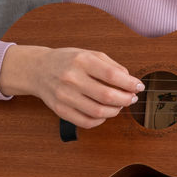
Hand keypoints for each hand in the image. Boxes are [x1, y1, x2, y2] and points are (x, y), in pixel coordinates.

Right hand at [0, 44, 143, 129]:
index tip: (139, 86)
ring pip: (97, 112)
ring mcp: (64, 96)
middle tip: (131, 98)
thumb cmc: (67, 60)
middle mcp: (71, 78)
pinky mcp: (60, 110)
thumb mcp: (89, 54)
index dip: (130, 83)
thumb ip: (111, 65)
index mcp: (81, 61)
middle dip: (125, 99)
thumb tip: (130, 80)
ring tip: (119, 106)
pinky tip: (104, 114)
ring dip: (115, 111)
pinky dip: (100, 121)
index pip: (112, 75)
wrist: (38, 69)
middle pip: (106, 96)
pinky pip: (85, 122)